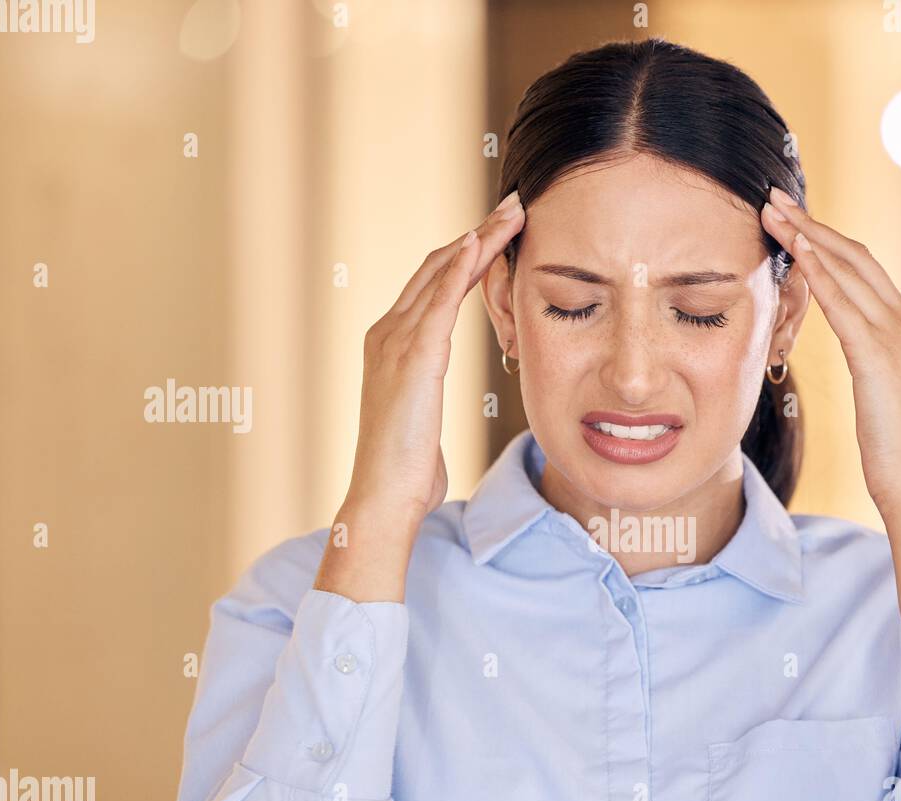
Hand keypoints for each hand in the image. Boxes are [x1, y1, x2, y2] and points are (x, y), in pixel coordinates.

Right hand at [344, 190, 525, 525]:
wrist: (385, 494)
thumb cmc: (406, 468)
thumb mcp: (420, 419)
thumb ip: (424, 392)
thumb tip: (431, 398)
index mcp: (392, 344)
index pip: (434, 285)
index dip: (467, 254)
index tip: (500, 231)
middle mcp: (388, 332)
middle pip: (438, 267)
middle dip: (478, 233)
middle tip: (515, 206)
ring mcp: (395, 341)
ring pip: (441, 274)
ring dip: (478, 239)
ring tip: (511, 213)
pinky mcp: (412, 358)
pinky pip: (438, 302)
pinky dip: (458, 269)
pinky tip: (478, 244)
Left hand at [759, 186, 900, 516]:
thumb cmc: (898, 454)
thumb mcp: (885, 399)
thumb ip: (876, 367)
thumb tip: (862, 360)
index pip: (864, 271)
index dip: (827, 241)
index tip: (794, 219)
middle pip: (855, 256)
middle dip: (813, 223)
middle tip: (774, 197)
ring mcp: (898, 337)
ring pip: (848, 270)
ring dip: (807, 235)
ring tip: (772, 211)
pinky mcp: (881, 357)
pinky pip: (844, 303)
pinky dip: (819, 271)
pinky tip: (795, 249)